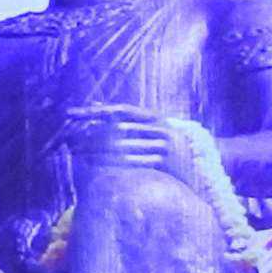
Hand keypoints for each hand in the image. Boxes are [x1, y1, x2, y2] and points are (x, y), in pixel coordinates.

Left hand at [63, 106, 200, 174]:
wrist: (203, 164)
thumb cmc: (169, 144)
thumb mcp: (152, 126)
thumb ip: (127, 117)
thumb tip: (97, 105)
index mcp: (155, 117)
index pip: (119, 110)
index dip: (95, 112)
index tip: (70, 114)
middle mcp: (160, 127)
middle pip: (117, 129)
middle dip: (91, 134)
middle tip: (67, 139)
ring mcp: (165, 145)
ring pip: (124, 147)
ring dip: (98, 152)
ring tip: (76, 154)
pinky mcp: (168, 163)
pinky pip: (136, 162)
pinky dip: (116, 164)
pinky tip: (99, 167)